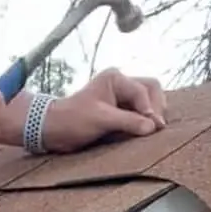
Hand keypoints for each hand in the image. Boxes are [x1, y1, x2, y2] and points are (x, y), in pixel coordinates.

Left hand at [40, 69, 165, 153]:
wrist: (52, 130)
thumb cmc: (71, 120)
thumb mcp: (101, 120)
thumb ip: (128, 121)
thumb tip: (154, 127)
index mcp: (115, 79)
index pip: (142, 91)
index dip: (150, 109)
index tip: (155, 126)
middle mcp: (120, 85)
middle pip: (151, 91)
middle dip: (156, 108)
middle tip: (158, 127)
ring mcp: (121, 98)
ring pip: (148, 102)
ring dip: (152, 116)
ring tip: (152, 131)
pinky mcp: (120, 112)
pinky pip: (140, 114)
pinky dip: (144, 122)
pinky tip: (145, 133)